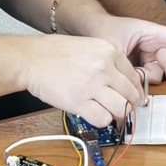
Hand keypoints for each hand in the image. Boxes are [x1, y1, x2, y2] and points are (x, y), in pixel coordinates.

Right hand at [23, 35, 143, 127]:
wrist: (31, 59)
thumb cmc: (55, 52)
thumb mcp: (88, 46)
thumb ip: (107, 61)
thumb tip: (123, 82)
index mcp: (108, 51)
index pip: (134, 76)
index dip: (134, 90)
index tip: (131, 97)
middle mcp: (104, 67)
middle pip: (131, 94)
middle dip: (130, 105)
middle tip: (124, 109)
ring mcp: (92, 85)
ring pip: (121, 108)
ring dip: (118, 114)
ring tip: (110, 113)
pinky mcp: (79, 101)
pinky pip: (103, 118)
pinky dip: (102, 120)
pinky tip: (94, 114)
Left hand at [88, 15, 165, 105]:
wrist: (86, 28)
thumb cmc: (101, 30)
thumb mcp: (113, 47)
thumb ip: (129, 68)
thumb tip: (140, 92)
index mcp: (150, 32)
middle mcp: (153, 43)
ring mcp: (147, 54)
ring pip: (158, 75)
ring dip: (148, 82)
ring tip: (129, 78)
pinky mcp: (140, 64)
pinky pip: (148, 78)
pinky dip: (142, 84)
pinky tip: (130, 82)